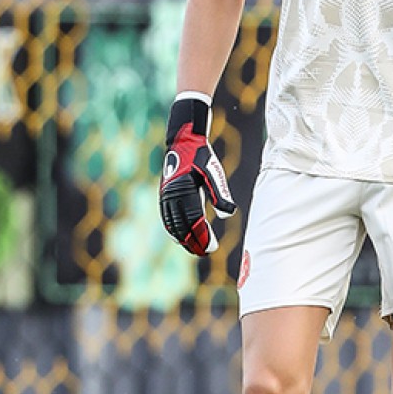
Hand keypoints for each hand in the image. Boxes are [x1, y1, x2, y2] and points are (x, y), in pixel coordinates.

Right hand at [159, 94, 236, 254]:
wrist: (183, 141)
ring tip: (195, 249)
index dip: (203, 237)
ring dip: (183, 239)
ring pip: (173, 225)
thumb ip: (220, 194)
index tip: (212, 248)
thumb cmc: (202, 157)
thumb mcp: (213, 173)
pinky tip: (180, 237)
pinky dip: (173, 230)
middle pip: (182, 227)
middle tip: (205, 252)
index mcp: (185, 192)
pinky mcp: (163, 195)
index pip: (195, 222)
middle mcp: (172, 196)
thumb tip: (229, 214)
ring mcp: (165, 197)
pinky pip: (166, 218)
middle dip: (193, 242)